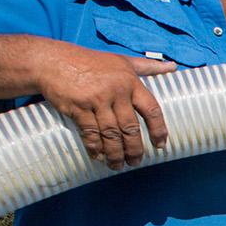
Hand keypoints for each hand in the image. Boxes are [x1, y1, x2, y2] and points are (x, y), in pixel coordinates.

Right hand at [37, 41, 173, 169]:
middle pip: (130, 128)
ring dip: (115, 153)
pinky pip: (90, 133)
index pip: (151, 109)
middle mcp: (116, 91)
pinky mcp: (78, 107)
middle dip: (134, 149)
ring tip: (118, 165)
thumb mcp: (121, 60)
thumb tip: (173, 66)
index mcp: (130, 81)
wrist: (52, 61)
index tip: (160, 145)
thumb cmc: (90, 61)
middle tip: (135, 162)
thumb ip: (147, 66)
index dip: (158, 130)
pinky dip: (95, 148)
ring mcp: (96, 100)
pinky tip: (98, 157)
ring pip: (111, 134)